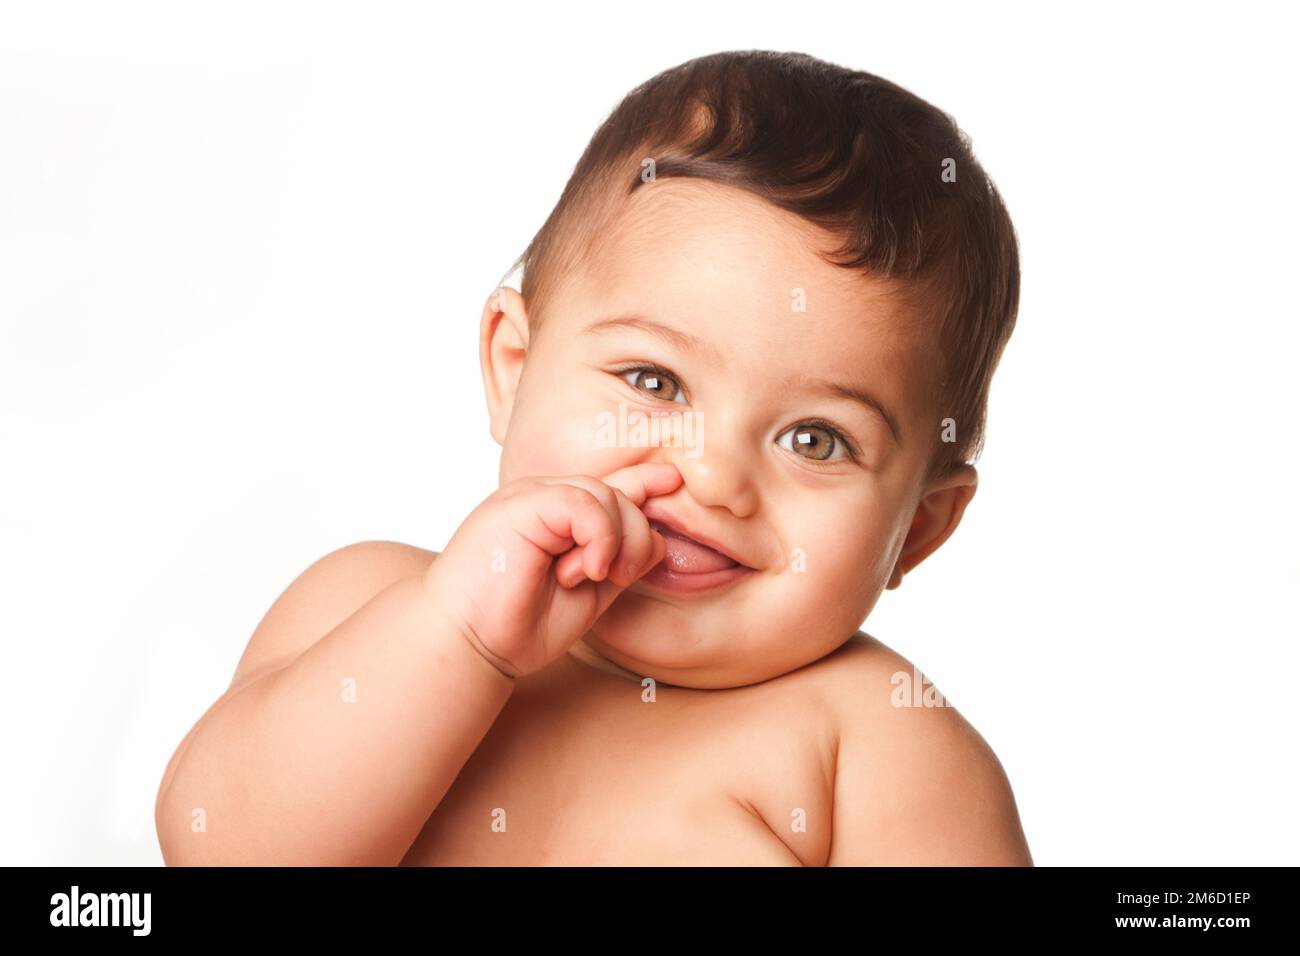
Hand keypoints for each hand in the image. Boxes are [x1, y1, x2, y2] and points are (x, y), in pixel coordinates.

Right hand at [422, 462, 681, 677]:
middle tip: (615, 577)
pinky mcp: (521, 504)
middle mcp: (542, 500)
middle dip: (635, 536)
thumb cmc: (517, 625)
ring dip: (616, 541)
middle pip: (617, 493)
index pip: (607, 488)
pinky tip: (585, 568)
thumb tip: (659, 538)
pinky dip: (599, 537)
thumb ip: (620, 562)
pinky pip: (583, 502)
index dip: (642, 483)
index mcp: (554, 517)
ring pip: (606, 495)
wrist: (467, 643)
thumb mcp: (588, 593)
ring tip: (590, 576)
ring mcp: (529, 498)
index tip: (672, 482)